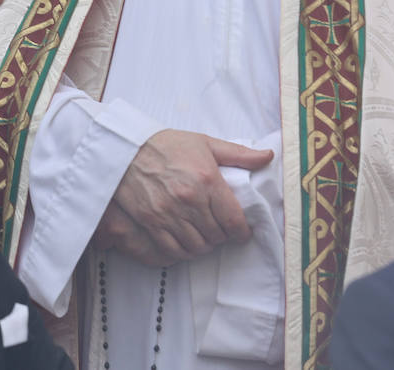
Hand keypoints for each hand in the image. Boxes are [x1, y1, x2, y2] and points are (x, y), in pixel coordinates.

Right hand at [93, 129, 273, 265]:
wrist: (125, 146)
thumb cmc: (166, 144)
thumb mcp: (204, 143)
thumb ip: (238, 154)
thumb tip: (268, 157)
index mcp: (207, 179)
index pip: (234, 221)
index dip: (242, 232)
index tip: (241, 232)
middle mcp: (189, 199)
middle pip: (217, 236)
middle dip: (222, 237)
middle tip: (219, 230)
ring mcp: (168, 212)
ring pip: (197, 246)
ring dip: (203, 245)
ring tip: (203, 236)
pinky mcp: (150, 221)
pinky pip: (173, 249)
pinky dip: (183, 251)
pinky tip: (185, 242)